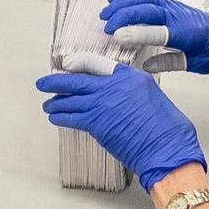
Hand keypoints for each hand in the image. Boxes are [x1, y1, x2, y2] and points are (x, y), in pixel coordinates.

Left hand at [37, 60, 204, 185]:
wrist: (166, 145)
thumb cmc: (166, 127)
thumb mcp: (151, 95)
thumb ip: (131, 91)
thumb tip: (116, 98)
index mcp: (130, 75)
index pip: (96, 63)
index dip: (77, 63)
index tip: (67, 65)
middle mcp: (113, 86)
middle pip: (76, 80)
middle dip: (55, 81)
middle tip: (42, 83)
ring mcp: (102, 103)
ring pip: (69, 100)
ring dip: (55, 103)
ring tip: (47, 105)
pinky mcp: (96, 123)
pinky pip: (71, 117)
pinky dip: (60, 117)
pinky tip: (54, 118)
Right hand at [102, 0, 208, 75]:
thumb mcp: (194, 64)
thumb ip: (169, 62)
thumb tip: (146, 65)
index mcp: (188, 32)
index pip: (157, 30)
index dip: (135, 33)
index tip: (117, 37)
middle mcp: (180, 15)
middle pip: (147, 9)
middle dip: (123, 16)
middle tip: (106, 27)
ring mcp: (175, 6)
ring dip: (124, 3)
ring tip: (106, 13)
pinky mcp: (173, 3)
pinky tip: (120, 0)